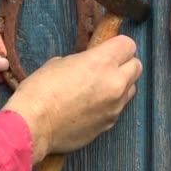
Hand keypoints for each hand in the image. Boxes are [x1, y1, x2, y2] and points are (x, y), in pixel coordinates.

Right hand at [3, 35, 141, 162]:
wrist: (33, 125)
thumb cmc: (40, 90)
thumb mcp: (60, 63)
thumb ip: (83, 61)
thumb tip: (89, 66)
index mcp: (103, 61)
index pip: (128, 45)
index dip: (118, 45)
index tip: (109, 49)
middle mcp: (116, 83)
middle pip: (137, 66)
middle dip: (125, 64)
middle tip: (108, 67)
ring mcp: (115, 106)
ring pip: (131, 89)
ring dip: (121, 85)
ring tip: (100, 89)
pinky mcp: (110, 123)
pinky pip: (118, 108)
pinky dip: (110, 104)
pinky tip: (92, 107)